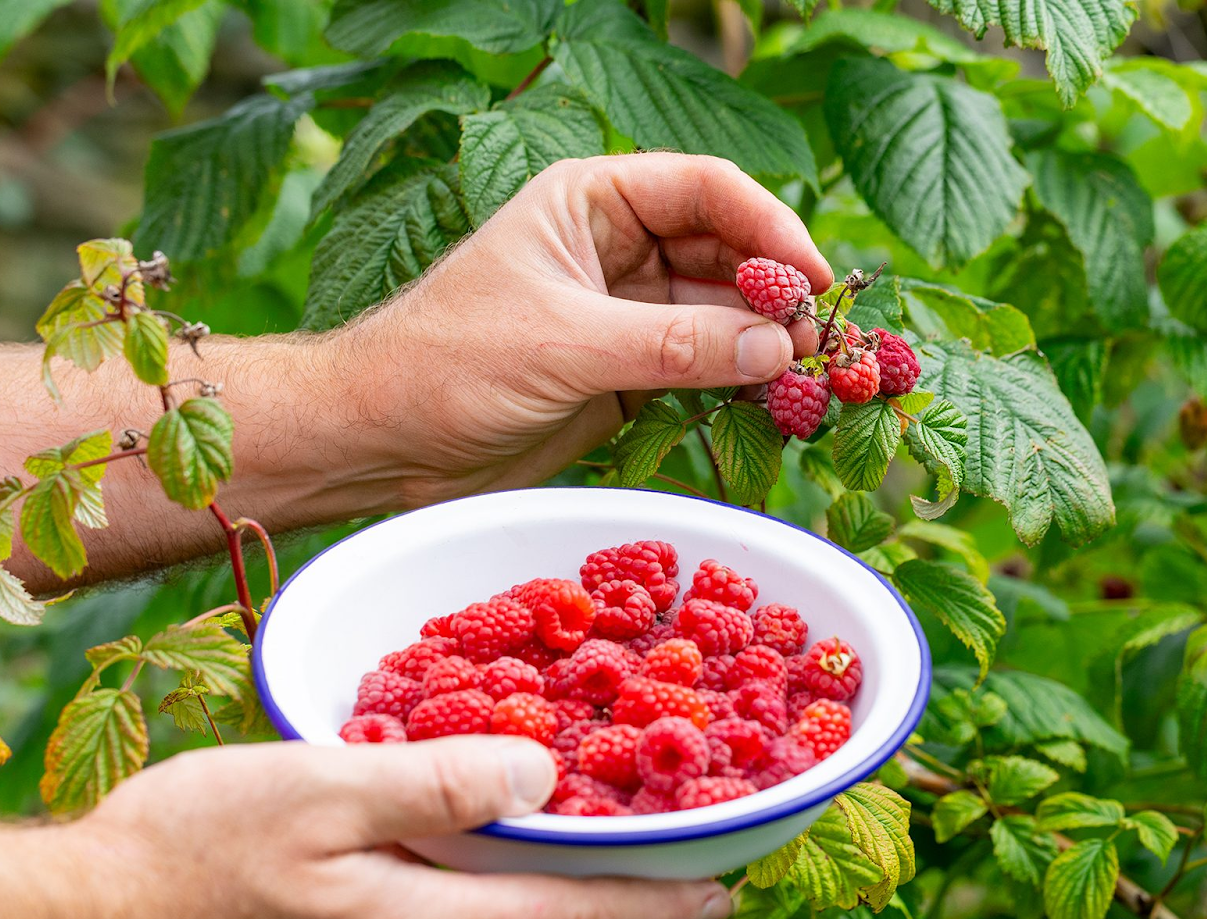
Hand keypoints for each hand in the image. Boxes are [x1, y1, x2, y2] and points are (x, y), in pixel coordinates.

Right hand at [0, 738, 727, 918]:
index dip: (661, 905)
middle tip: (602, 837)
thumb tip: (542, 779)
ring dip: (479, 901)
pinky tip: (374, 879)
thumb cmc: (176, 860)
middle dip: (570, 893)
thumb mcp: (314, 788)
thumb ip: (438, 782)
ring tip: (473, 841)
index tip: (724, 892)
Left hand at [333, 153, 832, 507]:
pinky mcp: (627, 375)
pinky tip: (775, 404)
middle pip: (727, 251)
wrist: (382, 441)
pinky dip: (741, 384)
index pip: (706, 189)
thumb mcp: (564, 345)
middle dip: (777, 293)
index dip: (770, 229)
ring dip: (767, 346)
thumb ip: (673, 345)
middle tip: (825, 344)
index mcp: (591, 201)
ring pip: (723, 315)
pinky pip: (703, 368)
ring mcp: (626, 313)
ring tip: (813, 381)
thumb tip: (777, 349)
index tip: (815, 281)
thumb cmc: (447, 365)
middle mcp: (617, 248)